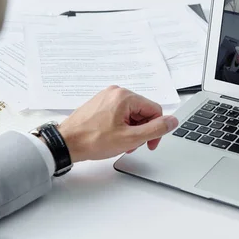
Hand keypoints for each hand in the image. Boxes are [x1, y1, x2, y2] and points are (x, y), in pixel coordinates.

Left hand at [57, 86, 178, 162]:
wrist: (65, 143)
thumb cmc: (92, 140)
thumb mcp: (130, 138)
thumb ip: (155, 129)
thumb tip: (172, 121)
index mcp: (125, 96)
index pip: (155, 110)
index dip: (156, 129)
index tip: (150, 144)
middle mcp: (116, 92)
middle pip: (143, 111)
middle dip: (142, 130)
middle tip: (133, 145)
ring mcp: (106, 97)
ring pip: (131, 114)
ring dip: (132, 130)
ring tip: (122, 143)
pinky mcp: (99, 104)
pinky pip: (119, 113)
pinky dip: (121, 126)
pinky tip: (114, 137)